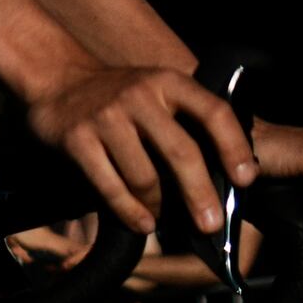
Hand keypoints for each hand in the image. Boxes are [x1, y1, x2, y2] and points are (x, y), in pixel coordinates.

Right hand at [27, 63, 249, 238]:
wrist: (56, 78)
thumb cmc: (117, 95)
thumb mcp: (156, 90)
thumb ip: (183, 119)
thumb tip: (217, 175)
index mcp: (169, 82)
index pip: (214, 113)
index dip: (233, 147)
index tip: (245, 179)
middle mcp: (141, 96)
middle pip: (181, 152)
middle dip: (199, 194)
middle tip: (210, 224)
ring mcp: (107, 117)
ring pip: (144, 176)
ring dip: (158, 207)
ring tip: (163, 220)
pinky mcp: (78, 139)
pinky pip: (110, 186)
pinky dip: (129, 211)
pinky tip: (142, 223)